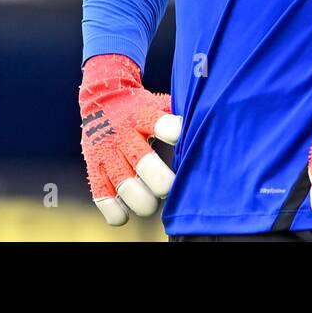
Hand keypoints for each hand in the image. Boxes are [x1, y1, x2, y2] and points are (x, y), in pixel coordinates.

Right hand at [79, 53, 180, 225]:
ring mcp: (107, 155)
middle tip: (169, 185)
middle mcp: (123, 136)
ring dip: (143, 201)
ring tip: (151, 202)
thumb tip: (218, 122)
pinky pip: (103, 200)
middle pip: (144, 163)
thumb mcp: (158, 102)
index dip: (171, 131)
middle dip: (162, 182)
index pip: (158, 124)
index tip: (179, 136)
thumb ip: (182, 114)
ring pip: (125, 187)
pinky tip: (127, 212)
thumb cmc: (142, 108)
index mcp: (142, 116)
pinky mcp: (94, 170)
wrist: (101, 99)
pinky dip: (117, 213)